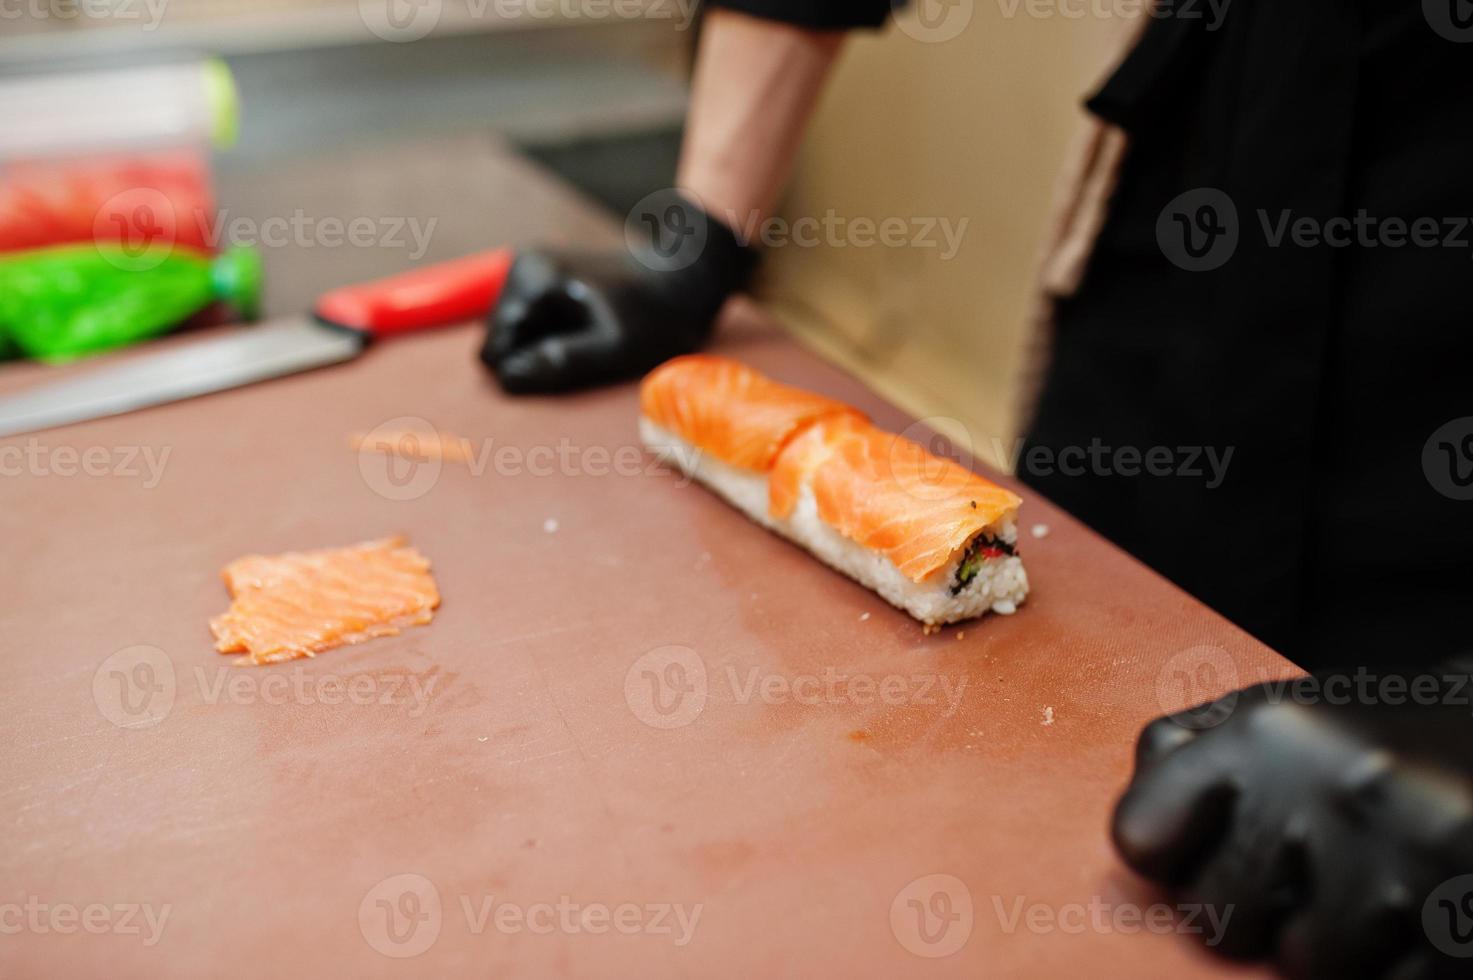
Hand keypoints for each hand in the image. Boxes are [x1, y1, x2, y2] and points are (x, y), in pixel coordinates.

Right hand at [482, 191, 756, 393]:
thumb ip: (562, 363)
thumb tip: (508, 378)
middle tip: (588, 348)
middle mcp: (522, 266)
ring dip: (546, 347)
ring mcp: (530, 269)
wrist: (685, 278)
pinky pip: (529, 324)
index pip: (494, 353)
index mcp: (532, 280)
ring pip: (513, 336)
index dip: (531, 370)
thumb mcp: (616, 350)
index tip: (576, 361)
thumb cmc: (657, 318)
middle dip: (536, 356)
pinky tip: (587, 327)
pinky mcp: (542, 278)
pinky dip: (553, 335)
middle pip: (500, 342)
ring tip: (592, 336)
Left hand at [1112, 660, 1472, 978]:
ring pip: (1300, 963)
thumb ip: (1187, 755)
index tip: (1195, 844)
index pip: (1142, 837)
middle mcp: (1331, 789)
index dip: (1165, 852)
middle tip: (1297, 865)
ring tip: (1362, 881)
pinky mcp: (1460, 925)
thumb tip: (1135, 830)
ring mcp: (1405, 860)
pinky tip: (1409, 904)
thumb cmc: (1366, 737)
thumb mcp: (1274, 713)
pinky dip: (1387, 962)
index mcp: (1268, 733)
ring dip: (1323, 938)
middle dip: (1248, 902)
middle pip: (1214, 917)